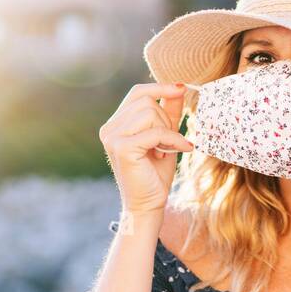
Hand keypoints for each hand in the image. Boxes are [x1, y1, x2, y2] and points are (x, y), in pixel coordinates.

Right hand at [98, 82, 193, 215]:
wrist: (148, 205)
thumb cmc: (155, 173)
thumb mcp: (166, 136)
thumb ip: (169, 112)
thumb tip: (178, 86)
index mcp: (116, 124)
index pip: (137, 93)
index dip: (159, 87)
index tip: (182, 87)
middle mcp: (109, 129)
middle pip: (146, 102)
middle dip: (166, 118)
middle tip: (170, 141)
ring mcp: (112, 138)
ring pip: (150, 113)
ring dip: (168, 130)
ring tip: (167, 149)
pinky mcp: (122, 148)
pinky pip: (155, 132)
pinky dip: (174, 139)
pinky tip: (182, 149)